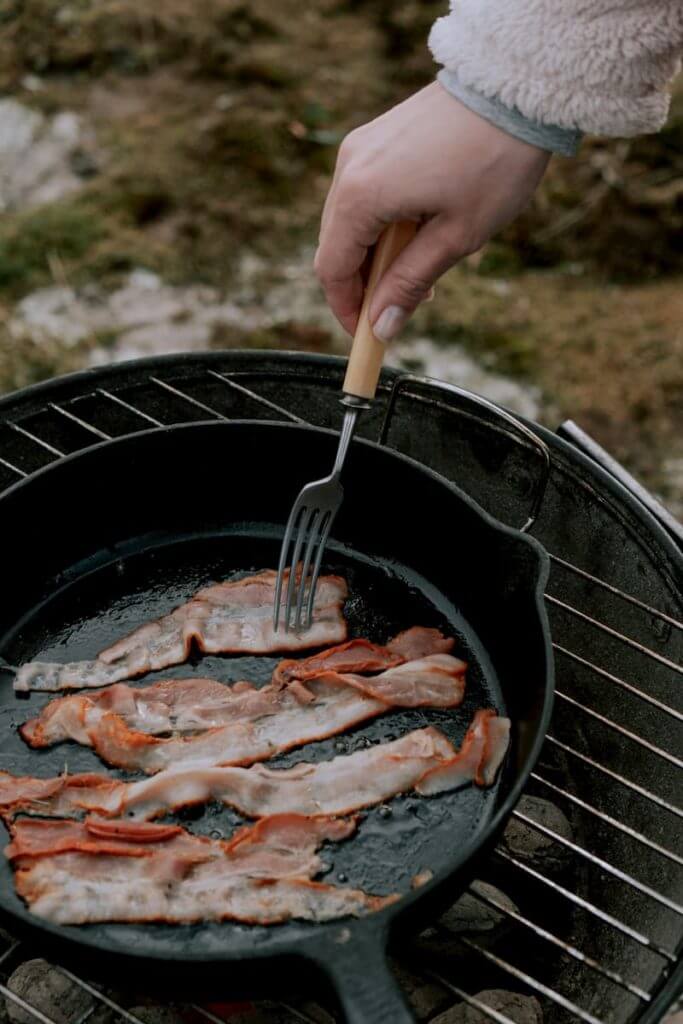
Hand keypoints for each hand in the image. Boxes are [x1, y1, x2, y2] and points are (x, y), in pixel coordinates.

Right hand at [315, 82, 549, 339]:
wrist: (515, 87)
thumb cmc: (493, 162)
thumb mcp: (456, 237)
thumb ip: (410, 284)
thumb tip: (382, 327)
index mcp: (362, 196)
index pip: (332, 269)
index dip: (347, 309)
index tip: (369, 334)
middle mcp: (349, 168)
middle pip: (335, 246)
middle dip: (363, 284)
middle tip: (403, 305)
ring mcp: (360, 148)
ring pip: (348, 221)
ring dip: (375, 255)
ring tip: (421, 269)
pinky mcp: (376, 138)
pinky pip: (363, 194)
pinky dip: (381, 224)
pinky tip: (418, 231)